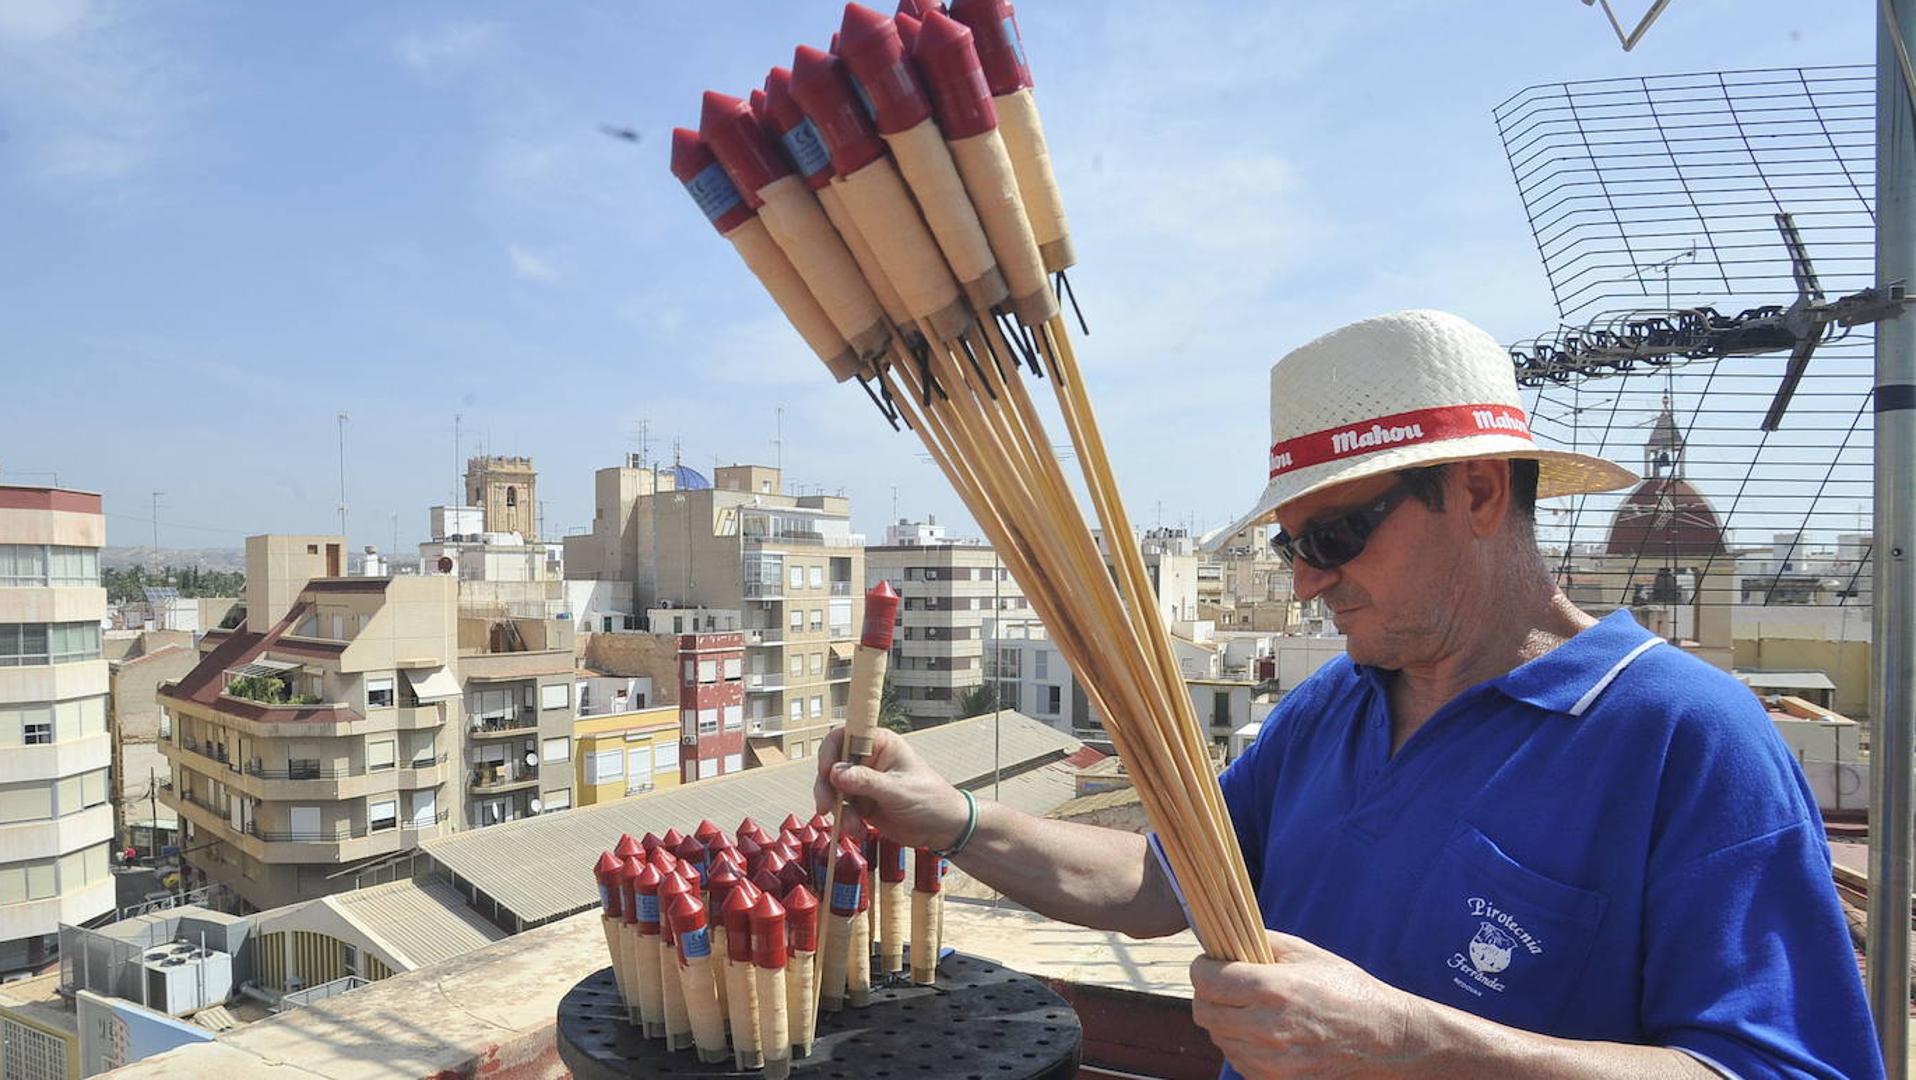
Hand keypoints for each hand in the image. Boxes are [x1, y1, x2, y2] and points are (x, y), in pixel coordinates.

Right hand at [813, 725, 969, 850]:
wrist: (943, 828)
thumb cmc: (930, 799)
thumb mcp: (898, 790)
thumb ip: (866, 782)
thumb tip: (835, 772)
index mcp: (880, 743)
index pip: (845, 735)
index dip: (830, 750)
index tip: (826, 772)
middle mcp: (868, 759)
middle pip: (832, 765)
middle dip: (826, 788)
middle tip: (826, 808)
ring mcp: (863, 782)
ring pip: (833, 790)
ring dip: (838, 810)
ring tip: (854, 827)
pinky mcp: (861, 803)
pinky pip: (842, 809)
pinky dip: (845, 821)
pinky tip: (859, 830)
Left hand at [1190, 930, 1418, 1078]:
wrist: (1383, 1039)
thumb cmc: (1346, 990)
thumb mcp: (1306, 954)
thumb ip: (1261, 941)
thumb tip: (1226, 934)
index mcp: (1273, 989)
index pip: (1207, 981)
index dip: (1201, 968)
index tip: (1208, 963)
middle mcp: (1267, 1028)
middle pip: (1204, 1012)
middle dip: (1207, 994)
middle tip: (1222, 984)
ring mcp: (1270, 1061)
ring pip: (1218, 1038)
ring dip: (1223, 1020)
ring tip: (1247, 1007)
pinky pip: (1237, 1060)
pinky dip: (1240, 1044)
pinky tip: (1260, 1031)